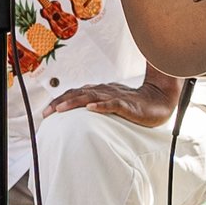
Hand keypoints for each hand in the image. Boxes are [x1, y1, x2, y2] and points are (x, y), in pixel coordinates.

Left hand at [47, 80, 175, 127]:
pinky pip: (113, 104)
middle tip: (46, 113)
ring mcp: (116, 97)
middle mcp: (105, 91)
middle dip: (61, 102)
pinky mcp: (128, 105)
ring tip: (61, 110)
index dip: (59, 100)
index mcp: (100, 91)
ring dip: (75, 102)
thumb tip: (79, 111)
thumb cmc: (135, 103)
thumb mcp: (111, 103)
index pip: (75, 93)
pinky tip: (91, 109)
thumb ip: (96, 104)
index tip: (45, 112)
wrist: (160, 100)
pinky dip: (101, 106)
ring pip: (92, 97)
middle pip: (78, 93)